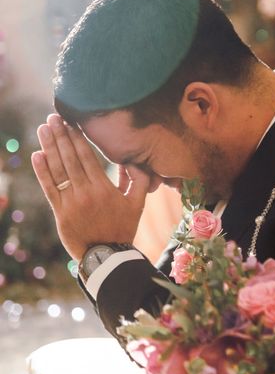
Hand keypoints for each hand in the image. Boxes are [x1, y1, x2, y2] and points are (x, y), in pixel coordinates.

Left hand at [31, 114, 150, 259]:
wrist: (107, 254)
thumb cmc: (124, 227)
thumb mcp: (138, 203)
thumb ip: (138, 179)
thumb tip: (132, 159)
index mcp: (104, 188)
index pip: (87, 157)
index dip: (77, 138)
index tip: (70, 122)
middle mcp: (85, 192)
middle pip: (70, 159)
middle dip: (60, 136)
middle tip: (52, 118)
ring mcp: (70, 202)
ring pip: (57, 170)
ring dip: (49, 147)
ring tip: (43, 129)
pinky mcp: (60, 212)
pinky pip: (49, 188)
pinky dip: (42, 171)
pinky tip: (37, 155)